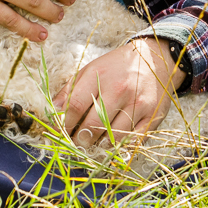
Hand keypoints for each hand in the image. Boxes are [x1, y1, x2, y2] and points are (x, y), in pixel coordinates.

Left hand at [55, 37, 182, 145]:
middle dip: (79, 141)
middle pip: (93, 125)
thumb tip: (51, 113)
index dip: (63, 125)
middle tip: (74, 145)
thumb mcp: (90, 70)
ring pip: (113, 138)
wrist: (156, 59)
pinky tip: (112, 144)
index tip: (58, 135)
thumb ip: (69, 91)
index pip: (75, 106)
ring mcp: (138, 104)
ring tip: (92, 145)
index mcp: (99, 75)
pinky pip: (133, 141)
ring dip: (99, 147)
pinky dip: (120, 148)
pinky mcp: (154, 116)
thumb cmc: (117, 67)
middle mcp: (120, 89)